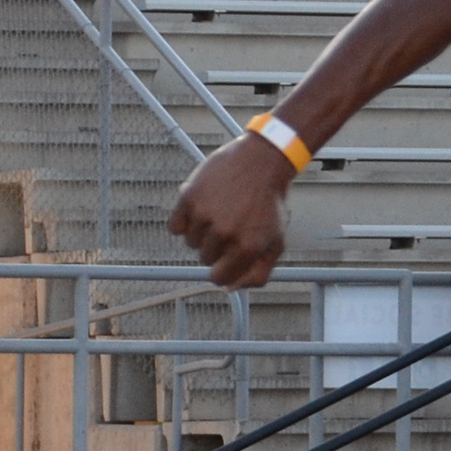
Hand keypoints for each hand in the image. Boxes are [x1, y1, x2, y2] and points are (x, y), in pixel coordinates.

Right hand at [167, 135, 293, 289]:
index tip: (227, 256)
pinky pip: (175, 226)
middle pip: (204, 259)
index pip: (218, 279)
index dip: (222, 269)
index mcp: (247, 248)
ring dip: (202, 232)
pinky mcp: (190, 197)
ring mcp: (205, 215)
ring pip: (190, 243)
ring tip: (219, 212)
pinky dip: (185, 221)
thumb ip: (257, 273)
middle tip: (230, 224)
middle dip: (216, 247)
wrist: (261, 161)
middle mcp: (225, 233)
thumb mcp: (274, 242)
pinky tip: (201, 208)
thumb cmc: (268, 204)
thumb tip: (229, 289)